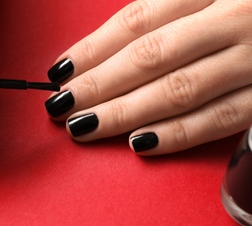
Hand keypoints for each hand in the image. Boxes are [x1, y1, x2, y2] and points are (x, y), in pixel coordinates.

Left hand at [45, 0, 251, 154]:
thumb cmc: (248, 7)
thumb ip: (174, 10)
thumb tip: (110, 46)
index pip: (138, 20)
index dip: (94, 48)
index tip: (61, 70)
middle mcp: (236, 18)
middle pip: (150, 56)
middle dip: (99, 85)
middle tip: (61, 105)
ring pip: (179, 90)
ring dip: (126, 113)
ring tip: (85, 127)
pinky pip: (220, 120)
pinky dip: (177, 134)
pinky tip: (139, 144)